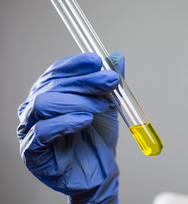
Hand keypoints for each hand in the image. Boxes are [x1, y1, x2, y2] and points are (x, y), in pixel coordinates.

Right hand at [17, 52, 123, 203]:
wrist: (100, 171)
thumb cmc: (99, 137)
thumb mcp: (109, 105)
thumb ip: (110, 83)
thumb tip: (117, 56)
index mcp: (51, 94)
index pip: (57, 71)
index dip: (76, 64)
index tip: (97, 61)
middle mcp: (36, 108)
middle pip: (53, 84)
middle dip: (85, 81)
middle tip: (111, 81)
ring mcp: (31, 128)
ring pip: (44, 103)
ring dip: (77, 101)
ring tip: (100, 106)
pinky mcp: (32, 151)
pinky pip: (42, 131)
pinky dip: (66, 121)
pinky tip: (85, 120)